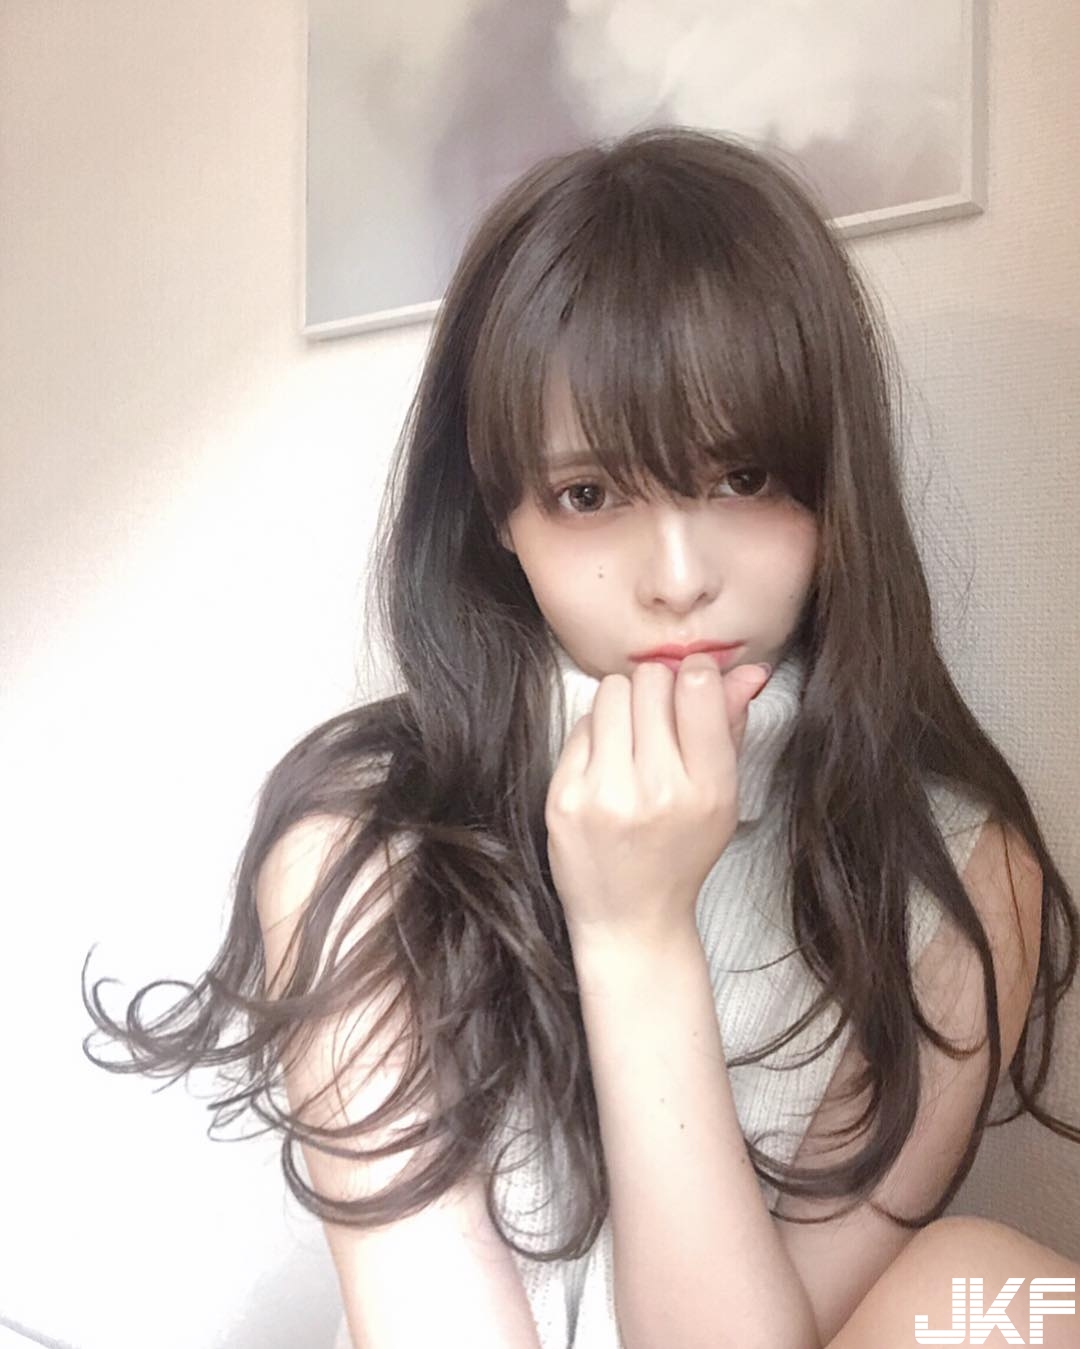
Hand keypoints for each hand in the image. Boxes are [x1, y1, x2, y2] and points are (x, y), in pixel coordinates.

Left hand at [545, 654, 771, 948]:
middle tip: (658, 721)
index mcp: (708, 788)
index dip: (693, 673)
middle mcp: (658, 789)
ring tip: (631, 741)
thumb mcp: (723, 797)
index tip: (690, 685)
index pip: (696, 687)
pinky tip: (606, 765)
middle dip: (656, 690)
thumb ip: (731, 727)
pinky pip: (580, 725)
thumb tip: (746, 669)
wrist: (630, 919)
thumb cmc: (680, 853)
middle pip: (650, 681)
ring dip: (623, 705)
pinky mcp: (565, 798)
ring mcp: (606, 793)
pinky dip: (596, 734)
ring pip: (610, 692)